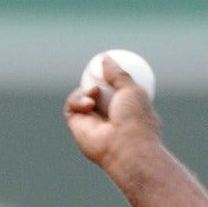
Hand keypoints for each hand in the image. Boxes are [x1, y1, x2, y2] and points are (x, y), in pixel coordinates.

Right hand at [63, 55, 160, 170]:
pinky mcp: (78, 126)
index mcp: (128, 110)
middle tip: (94, 68)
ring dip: (87, 90)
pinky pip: (72, 105)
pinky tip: (89, 104)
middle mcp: (110, 117)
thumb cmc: (135, 120)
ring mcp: (93, 122)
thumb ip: (118, 74)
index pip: (118, 91)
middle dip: (95, 81)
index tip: (108, 64)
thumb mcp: (132, 89)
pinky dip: (78, 99)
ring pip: (82, 96)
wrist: (125, 147)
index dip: (112, 77)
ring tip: (95, 92)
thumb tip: (105, 58)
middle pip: (98, 93)